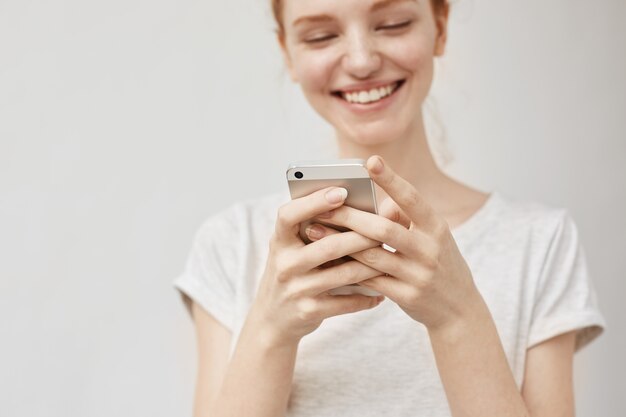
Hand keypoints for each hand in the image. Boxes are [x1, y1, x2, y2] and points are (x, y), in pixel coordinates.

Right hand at [248, 186, 385, 346]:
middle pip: (327, 245)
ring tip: (390, 257)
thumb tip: (364, 207)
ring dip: (371, 265)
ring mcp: (295, 289)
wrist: (272, 320)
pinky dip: (366, 296)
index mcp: (279, 241)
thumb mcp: (295, 248)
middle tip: (387, 227)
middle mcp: (284, 264)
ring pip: (343, 273)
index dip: (313, 202)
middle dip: (361, 236)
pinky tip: (381, 292)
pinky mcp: (308, 311)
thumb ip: (320, 228)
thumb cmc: (294, 272)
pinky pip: (346, 302)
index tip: (341, 191)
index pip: (288, 215)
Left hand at [308, 155, 484, 330]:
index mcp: (436, 227)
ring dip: (339, 243)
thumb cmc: (438, 263)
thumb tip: (373, 202)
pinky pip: (370, 281)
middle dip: (349, 216)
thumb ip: (406, 219)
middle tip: (321, 206)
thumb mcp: (433, 237)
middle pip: (384, 229)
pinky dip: (347, 269)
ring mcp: (419, 275)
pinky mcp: (407, 297)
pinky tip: (326, 260)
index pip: (412, 198)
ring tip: (313, 231)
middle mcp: (430, 249)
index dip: (391, 179)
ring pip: (372, 256)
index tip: (371, 161)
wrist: (460, 310)